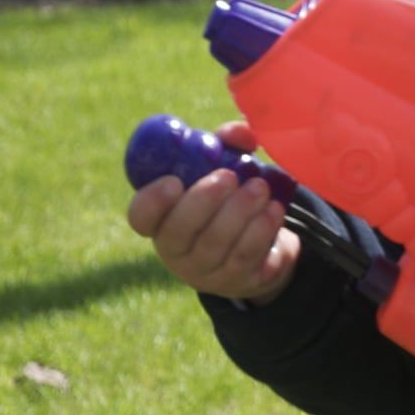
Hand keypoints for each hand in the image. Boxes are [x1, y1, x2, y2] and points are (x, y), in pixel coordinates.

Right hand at [126, 120, 299, 304]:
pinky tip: (273, 209)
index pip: (140, 217)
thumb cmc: (231, 199)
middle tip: (230, 176)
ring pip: (216, 244)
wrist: (262, 245)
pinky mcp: (236, 282)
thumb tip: (237, 133)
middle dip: (204, 201)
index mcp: (162, 219)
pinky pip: (245, 256)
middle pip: (178, 232)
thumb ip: (226, 145)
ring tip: (261, 187)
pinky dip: (261, 229)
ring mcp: (204, 271)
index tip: (173, 180)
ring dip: (240, 211)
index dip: (151, 201)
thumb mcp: (225, 169)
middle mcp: (176, 251)